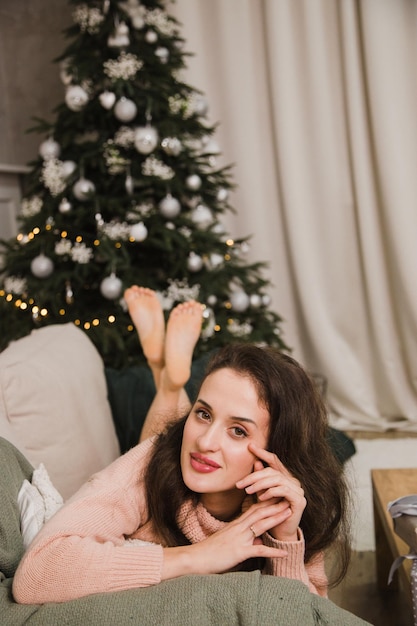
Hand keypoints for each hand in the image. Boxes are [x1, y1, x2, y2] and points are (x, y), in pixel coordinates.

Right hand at [162, 501, 288, 578]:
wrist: (195, 558)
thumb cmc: (210, 551)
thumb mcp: (228, 541)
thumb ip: (244, 540)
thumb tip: (258, 542)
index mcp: (236, 524)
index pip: (254, 508)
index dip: (267, 501)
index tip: (278, 495)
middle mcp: (239, 528)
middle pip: (259, 512)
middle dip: (275, 504)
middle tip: (288, 496)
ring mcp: (240, 539)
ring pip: (261, 525)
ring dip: (276, 518)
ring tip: (289, 512)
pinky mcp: (239, 552)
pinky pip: (259, 551)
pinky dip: (273, 552)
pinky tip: (283, 553)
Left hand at [235, 443, 305, 541]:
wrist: (280, 533)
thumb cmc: (269, 513)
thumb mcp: (261, 494)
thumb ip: (260, 479)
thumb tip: (256, 462)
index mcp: (284, 477)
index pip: (274, 460)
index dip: (263, 452)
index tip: (250, 446)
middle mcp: (293, 481)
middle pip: (272, 471)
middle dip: (254, 476)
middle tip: (240, 483)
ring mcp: (298, 490)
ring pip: (277, 479)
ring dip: (260, 484)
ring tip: (248, 491)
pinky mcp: (299, 500)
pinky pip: (283, 490)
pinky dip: (271, 492)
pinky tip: (261, 497)